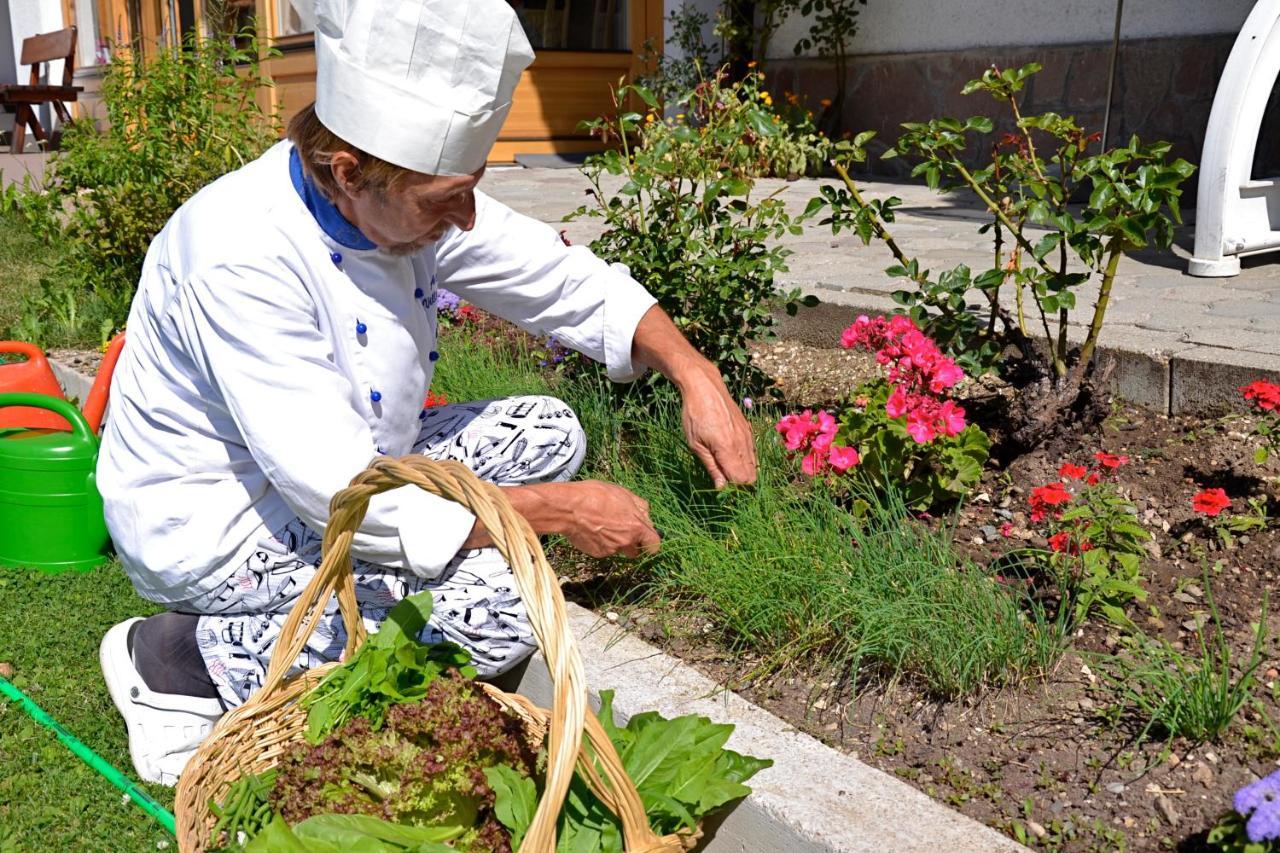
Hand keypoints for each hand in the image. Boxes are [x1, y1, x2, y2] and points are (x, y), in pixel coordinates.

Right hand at [561, 480, 660, 557]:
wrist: (569, 508)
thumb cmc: (595, 496)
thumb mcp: (622, 493)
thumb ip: (639, 506)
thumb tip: (647, 514)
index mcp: (636, 526)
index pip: (654, 544)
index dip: (651, 543)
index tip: (647, 540)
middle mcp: (626, 541)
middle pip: (636, 551)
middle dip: (632, 544)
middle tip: (622, 531)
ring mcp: (611, 550)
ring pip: (619, 550)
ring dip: (616, 542)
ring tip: (603, 527)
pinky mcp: (598, 554)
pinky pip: (605, 551)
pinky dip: (601, 543)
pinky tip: (593, 530)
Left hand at [681, 368, 756, 488]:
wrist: (705, 387)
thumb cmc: (694, 415)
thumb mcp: (695, 444)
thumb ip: (712, 467)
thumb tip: (722, 488)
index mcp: (728, 449)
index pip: (742, 480)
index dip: (734, 489)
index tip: (723, 489)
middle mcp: (742, 444)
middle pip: (751, 475)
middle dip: (741, 483)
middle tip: (725, 481)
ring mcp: (747, 436)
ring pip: (754, 464)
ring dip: (744, 471)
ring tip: (727, 470)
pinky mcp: (748, 429)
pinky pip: (752, 452)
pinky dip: (746, 459)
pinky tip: (732, 458)